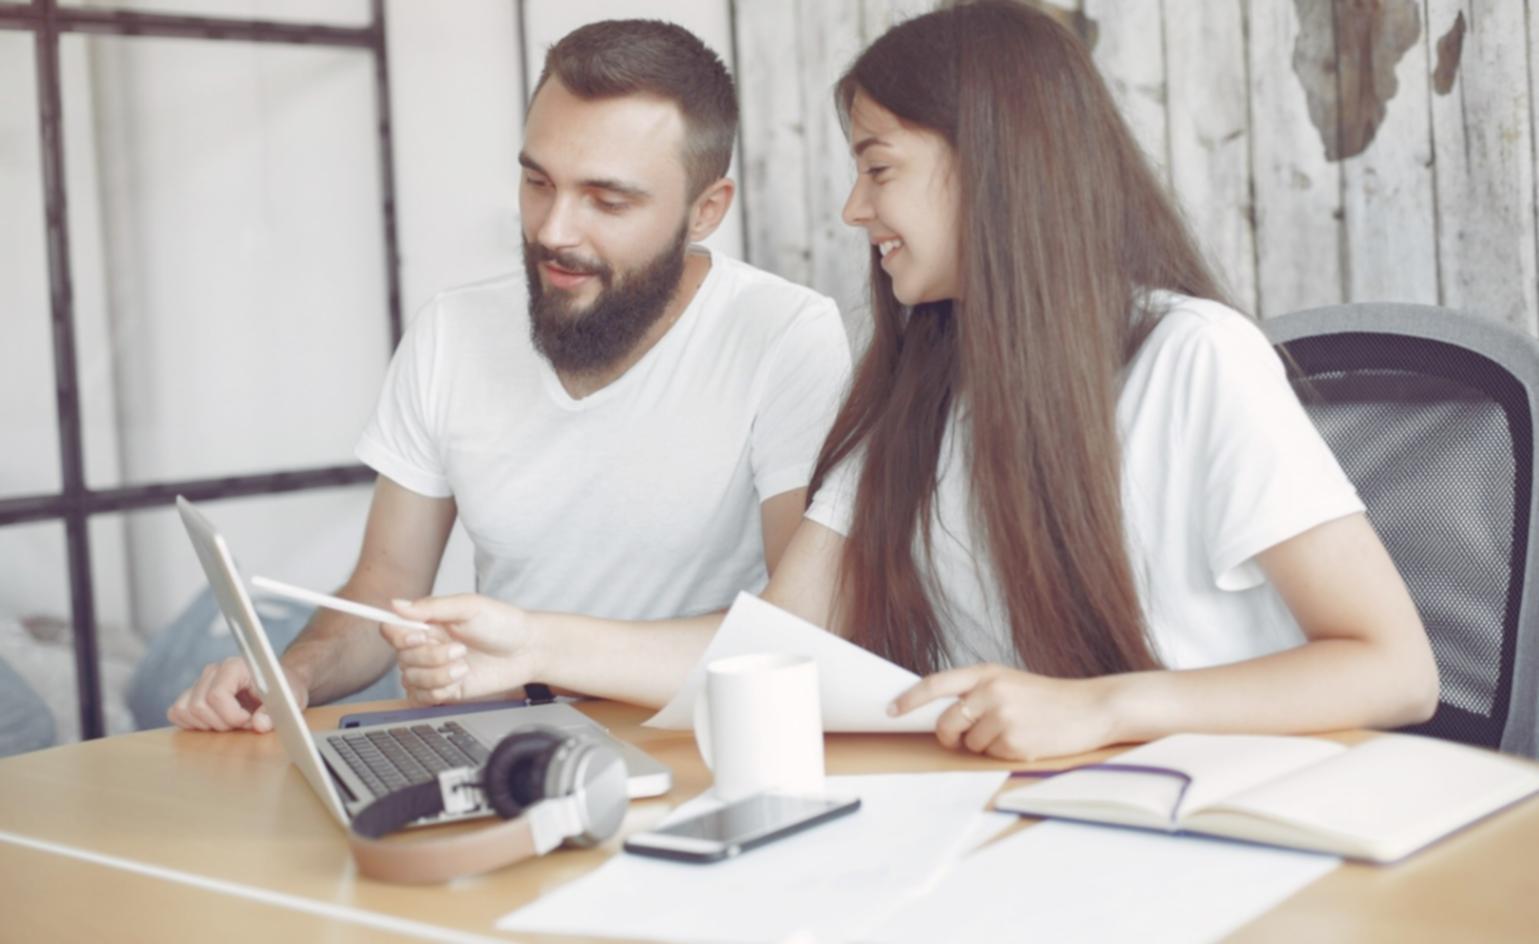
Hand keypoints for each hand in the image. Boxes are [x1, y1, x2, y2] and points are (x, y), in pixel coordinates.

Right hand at [167, 655, 307, 733]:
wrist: (278, 685)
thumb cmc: (284, 690)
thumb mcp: (290, 699)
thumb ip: (275, 712)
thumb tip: (259, 724)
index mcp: (236, 666)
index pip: (217, 695)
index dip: (231, 715)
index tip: (248, 720)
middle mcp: (213, 670)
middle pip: (199, 706)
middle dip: (222, 723)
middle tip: (244, 723)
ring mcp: (200, 682)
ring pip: (185, 710)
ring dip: (208, 724)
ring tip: (231, 722)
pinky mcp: (191, 694)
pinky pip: (176, 712)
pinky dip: (192, 724)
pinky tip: (215, 722)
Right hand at [382, 595, 540, 703]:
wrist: (528, 651)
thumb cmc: (503, 623)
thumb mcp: (469, 607)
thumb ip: (432, 607)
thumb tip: (396, 604)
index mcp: (429, 623)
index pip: (392, 630)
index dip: (399, 637)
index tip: (420, 637)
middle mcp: (428, 646)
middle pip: (402, 658)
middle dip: (431, 657)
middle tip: (460, 650)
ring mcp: (435, 670)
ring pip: (410, 680)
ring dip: (437, 675)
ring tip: (464, 666)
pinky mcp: (446, 690)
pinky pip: (421, 698)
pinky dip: (438, 692)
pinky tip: (458, 681)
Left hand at [891, 664, 1118, 760]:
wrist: (1092, 708)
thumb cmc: (1048, 699)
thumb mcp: (1009, 682)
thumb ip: (977, 692)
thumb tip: (942, 714)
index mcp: (986, 673)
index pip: (935, 685)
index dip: (909, 699)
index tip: (891, 710)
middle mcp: (991, 691)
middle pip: (946, 723)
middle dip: (948, 737)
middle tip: (963, 738)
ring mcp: (1003, 717)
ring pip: (969, 744)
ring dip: (984, 745)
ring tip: (1014, 731)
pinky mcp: (1015, 742)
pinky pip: (991, 755)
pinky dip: (1003, 753)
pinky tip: (1026, 740)